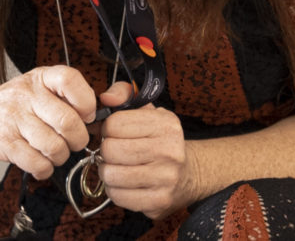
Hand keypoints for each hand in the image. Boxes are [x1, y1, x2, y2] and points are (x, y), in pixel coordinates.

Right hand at [0, 65, 98, 177]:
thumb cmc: (3, 107)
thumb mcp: (31, 89)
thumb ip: (60, 97)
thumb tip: (96, 115)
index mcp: (37, 78)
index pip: (71, 80)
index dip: (86, 101)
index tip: (85, 115)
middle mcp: (26, 95)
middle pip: (69, 122)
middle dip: (76, 140)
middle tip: (70, 143)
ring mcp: (13, 118)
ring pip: (55, 147)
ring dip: (58, 158)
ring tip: (50, 153)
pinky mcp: (3, 143)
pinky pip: (37, 163)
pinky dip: (43, 169)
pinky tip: (36, 162)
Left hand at [96, 82, 194, 215]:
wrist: (189, 175)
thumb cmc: (160, 140)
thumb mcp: (148, 111)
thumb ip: (124, 93)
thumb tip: (106, 98)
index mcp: (166, 125)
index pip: (114, 123)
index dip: (107, 128)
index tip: (115, 133)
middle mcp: (169, 151)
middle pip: (110, 150)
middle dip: (106, 151)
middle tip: (114, 152)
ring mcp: (165, 179)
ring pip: (111, 175)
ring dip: (108, 171)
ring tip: (117, 167)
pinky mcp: (159, 201)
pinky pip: (118, 197)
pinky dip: (115, 190)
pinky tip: (124, 183)